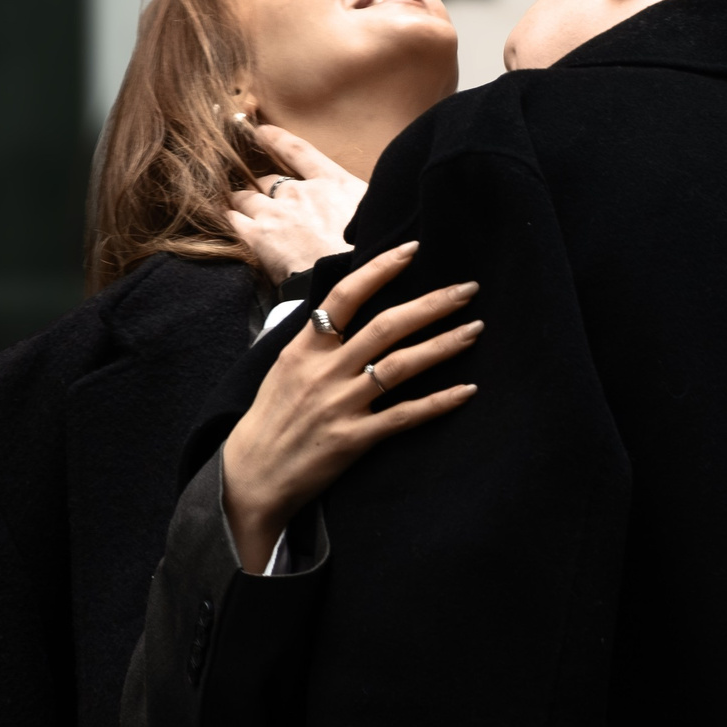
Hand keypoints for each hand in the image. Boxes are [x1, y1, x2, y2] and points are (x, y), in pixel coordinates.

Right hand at [221, 242, 481, 571]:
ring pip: (401, 366)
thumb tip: (346, 309)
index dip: (380, 269)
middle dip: (432, 304)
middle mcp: (324, 371)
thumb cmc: (271, 419)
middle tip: (468, 289)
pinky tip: (468, 390)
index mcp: (305, 349)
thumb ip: (317, 341)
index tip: (412, 249)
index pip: (345, 296)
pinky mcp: (354, 439)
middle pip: (386, 326)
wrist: (251, 476)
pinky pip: (404, 415)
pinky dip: (439, 402)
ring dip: (443, 345)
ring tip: (475, 329)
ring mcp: (340, 405)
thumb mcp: (284, 369)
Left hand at [228, 122, 366, 281]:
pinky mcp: (257, 237)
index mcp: (333, 183)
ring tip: (238, 207)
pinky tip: (229, 220)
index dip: (276, 139)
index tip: (260, 131)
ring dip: (243, 202)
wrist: (348, 280)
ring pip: (245, 197)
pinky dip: (231, 218)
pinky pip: (233, 220)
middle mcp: (300, 192)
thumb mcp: (378, 215)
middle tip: (259, 193)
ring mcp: (276, 213)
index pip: (298, 151)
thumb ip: (361, 200)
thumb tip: (360, 198)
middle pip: (269, 180)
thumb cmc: (372, 252)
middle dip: (263, 187)